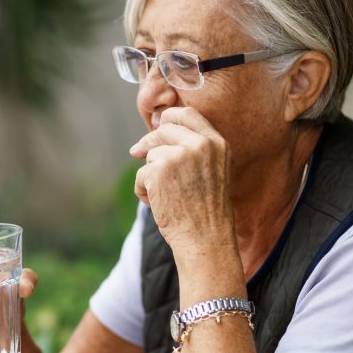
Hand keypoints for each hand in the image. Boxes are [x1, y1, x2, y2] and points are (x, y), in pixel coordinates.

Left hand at [129, 107, 233, 249]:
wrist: (205, 238)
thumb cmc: (206, 210)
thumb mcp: (211, 171)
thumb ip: (193, 149)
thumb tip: (155, 129)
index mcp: (216, 143)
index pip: (187, 114)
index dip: (169, 117)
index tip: (157, 125)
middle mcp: (199, 145)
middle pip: (163, 130)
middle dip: (148, 143)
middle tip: (136, 152)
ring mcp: (179, 155)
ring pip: (151, 154)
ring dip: (149, 175)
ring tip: (165, 197)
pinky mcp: (159, 170)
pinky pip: (140, 175)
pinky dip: (143, 191)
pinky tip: (158, 205)